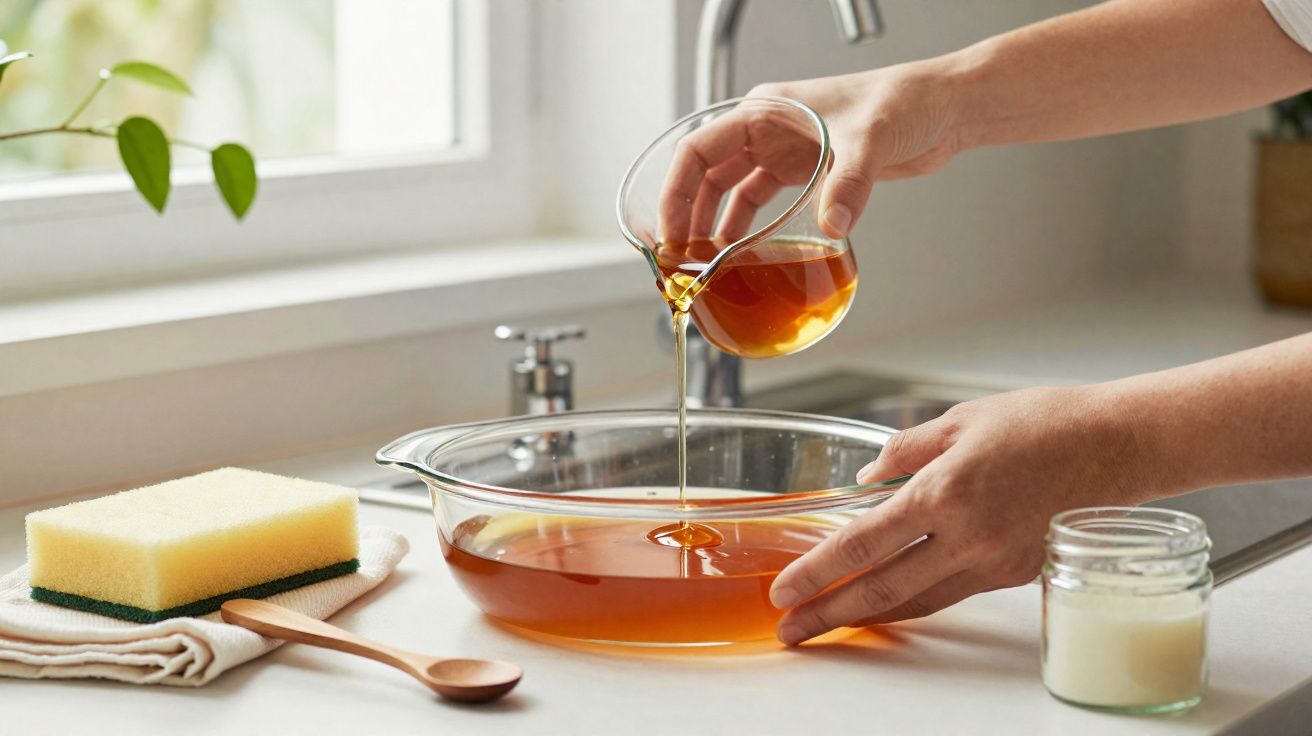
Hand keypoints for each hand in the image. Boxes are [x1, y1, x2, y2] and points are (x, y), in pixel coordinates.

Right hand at [658, 61, 962, 243]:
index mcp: (764, 111)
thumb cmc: (902, 101)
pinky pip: (758, 201)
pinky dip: (744, 227)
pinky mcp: (804, 170)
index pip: (699, 151)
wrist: (940, 109)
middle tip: (680, 258)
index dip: (677, 193)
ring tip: (702, 262)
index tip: (671, 231)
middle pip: (705, 175)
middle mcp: (765, 130)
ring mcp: (783, 150)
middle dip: (687, 216)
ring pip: (728, 191)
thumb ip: (849, 185)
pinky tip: (739, 252)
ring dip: (712, 225)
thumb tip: (832, 227)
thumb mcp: (869, 140)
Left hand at [769, 385, 1157, 644]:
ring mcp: (993, 561)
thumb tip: (866, 479)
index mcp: (944, 492)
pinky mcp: (1014, 573)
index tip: (784, 589)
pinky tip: (888, 603)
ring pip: (916, 601)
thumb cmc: (1045, 423)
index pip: (863, 543)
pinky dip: (913, 602)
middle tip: (791, 630)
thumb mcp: (961, 420)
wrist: (1119, 447)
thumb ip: (905, 451)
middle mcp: (966, 536)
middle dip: (828, 613)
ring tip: (827, 625)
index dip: (817, 571)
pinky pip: (951, 594)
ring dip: (865, 617)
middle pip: (881, 589)